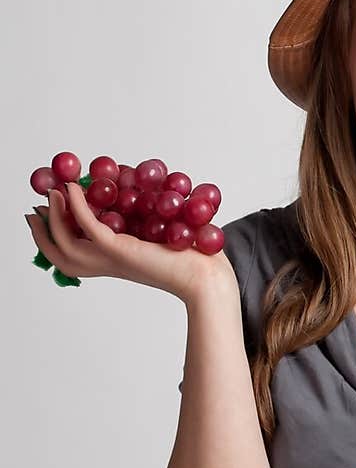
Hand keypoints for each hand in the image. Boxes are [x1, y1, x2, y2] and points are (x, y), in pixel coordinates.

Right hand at [25, 181, 236, 303]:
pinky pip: (89, 227)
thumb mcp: (159, 234)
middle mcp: (108, 264)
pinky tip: (73, 189)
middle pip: (59, 255)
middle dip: (41, 231)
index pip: (70, 255)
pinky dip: (77, 207)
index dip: (51, 236)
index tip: (43, 213)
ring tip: (54, 191)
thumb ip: (142, 219)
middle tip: (36, 205)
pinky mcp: (121, 250)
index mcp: (113, 262)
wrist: (207, 278)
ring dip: (55, 216)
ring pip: (66, 244)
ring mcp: (112, 258)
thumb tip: (138, 192)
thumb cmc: (192, 257)